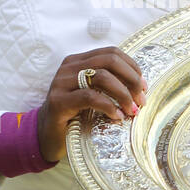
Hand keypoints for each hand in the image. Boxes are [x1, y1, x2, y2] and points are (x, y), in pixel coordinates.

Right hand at [36, 47, 146, 162]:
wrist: (46, 136)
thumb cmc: (74, 116)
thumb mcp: (91, 95)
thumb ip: (108, 85)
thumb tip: (140, 86)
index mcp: (78, 61)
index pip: (112, 53)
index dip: (132, 67)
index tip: (143, 86)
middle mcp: (69, 67)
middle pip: (109, 60)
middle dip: (131, 79)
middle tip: (141, 99)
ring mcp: (61, 83)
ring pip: (102, 76)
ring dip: (123, 94)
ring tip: (131, 110)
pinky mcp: (59, 101)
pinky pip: (90, 97)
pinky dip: (108, 106)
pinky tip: (116, 116)